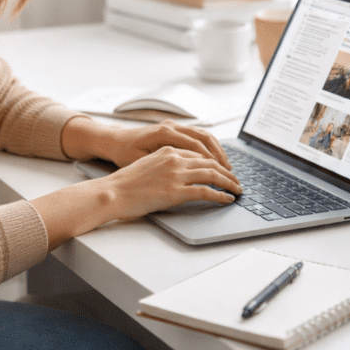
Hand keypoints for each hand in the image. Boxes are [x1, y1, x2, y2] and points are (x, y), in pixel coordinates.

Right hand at [101, 146, 241, 220]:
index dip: (214, 162)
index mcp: (167, 150)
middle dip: (226, 172)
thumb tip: (177, 174)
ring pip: (212, 174)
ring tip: (237, 189)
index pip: (199, 153)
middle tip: (236, 180)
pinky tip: (228, 199)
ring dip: (229, 182)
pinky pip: (206, 191)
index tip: (222, 170)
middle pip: (210, 162)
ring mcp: (176, 175)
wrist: (113, 192)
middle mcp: (174, 159)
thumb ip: (164, 165)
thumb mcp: (147, 165)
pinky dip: (221, 195)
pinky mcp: (176, 191)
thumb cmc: (125, 183)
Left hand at [106, 120, 232, 170]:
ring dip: (217, 151)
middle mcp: (171, 126)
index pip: (197, 146)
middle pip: (204, 138)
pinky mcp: (174, 130)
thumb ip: (163, 166)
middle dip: (220, 157)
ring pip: (203, 136)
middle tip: (231, 174)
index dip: (212, 162)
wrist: (113, 141)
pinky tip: (214, 160)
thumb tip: (185, 175)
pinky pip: (196, 136)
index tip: (224, 176)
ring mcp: (173, 126)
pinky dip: (208, 148)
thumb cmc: (124, 153)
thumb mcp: (140, 162)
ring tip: (227, 168)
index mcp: (164, 133)